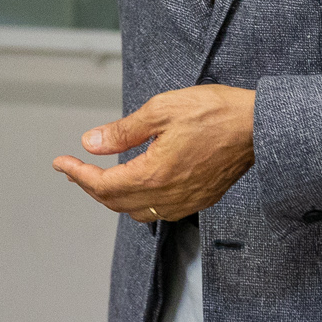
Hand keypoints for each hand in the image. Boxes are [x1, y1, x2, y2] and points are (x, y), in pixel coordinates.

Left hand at [53, 85, 255, 223]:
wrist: (260, 126)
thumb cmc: (215, 112)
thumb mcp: (161, 110)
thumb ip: (123, 131)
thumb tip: (91, 142)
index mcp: (154, 174)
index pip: (102, 184)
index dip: (77, 175)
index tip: (61, 163)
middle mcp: (168, 196)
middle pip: (116, 202)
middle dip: (90, 186)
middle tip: (74, 170)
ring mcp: (186, 201)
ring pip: (138, 211)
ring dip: (114, 197)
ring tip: (100, 178)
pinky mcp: (201, 200)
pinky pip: (160, 211)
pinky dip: (140, 202)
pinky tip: (138, 184)